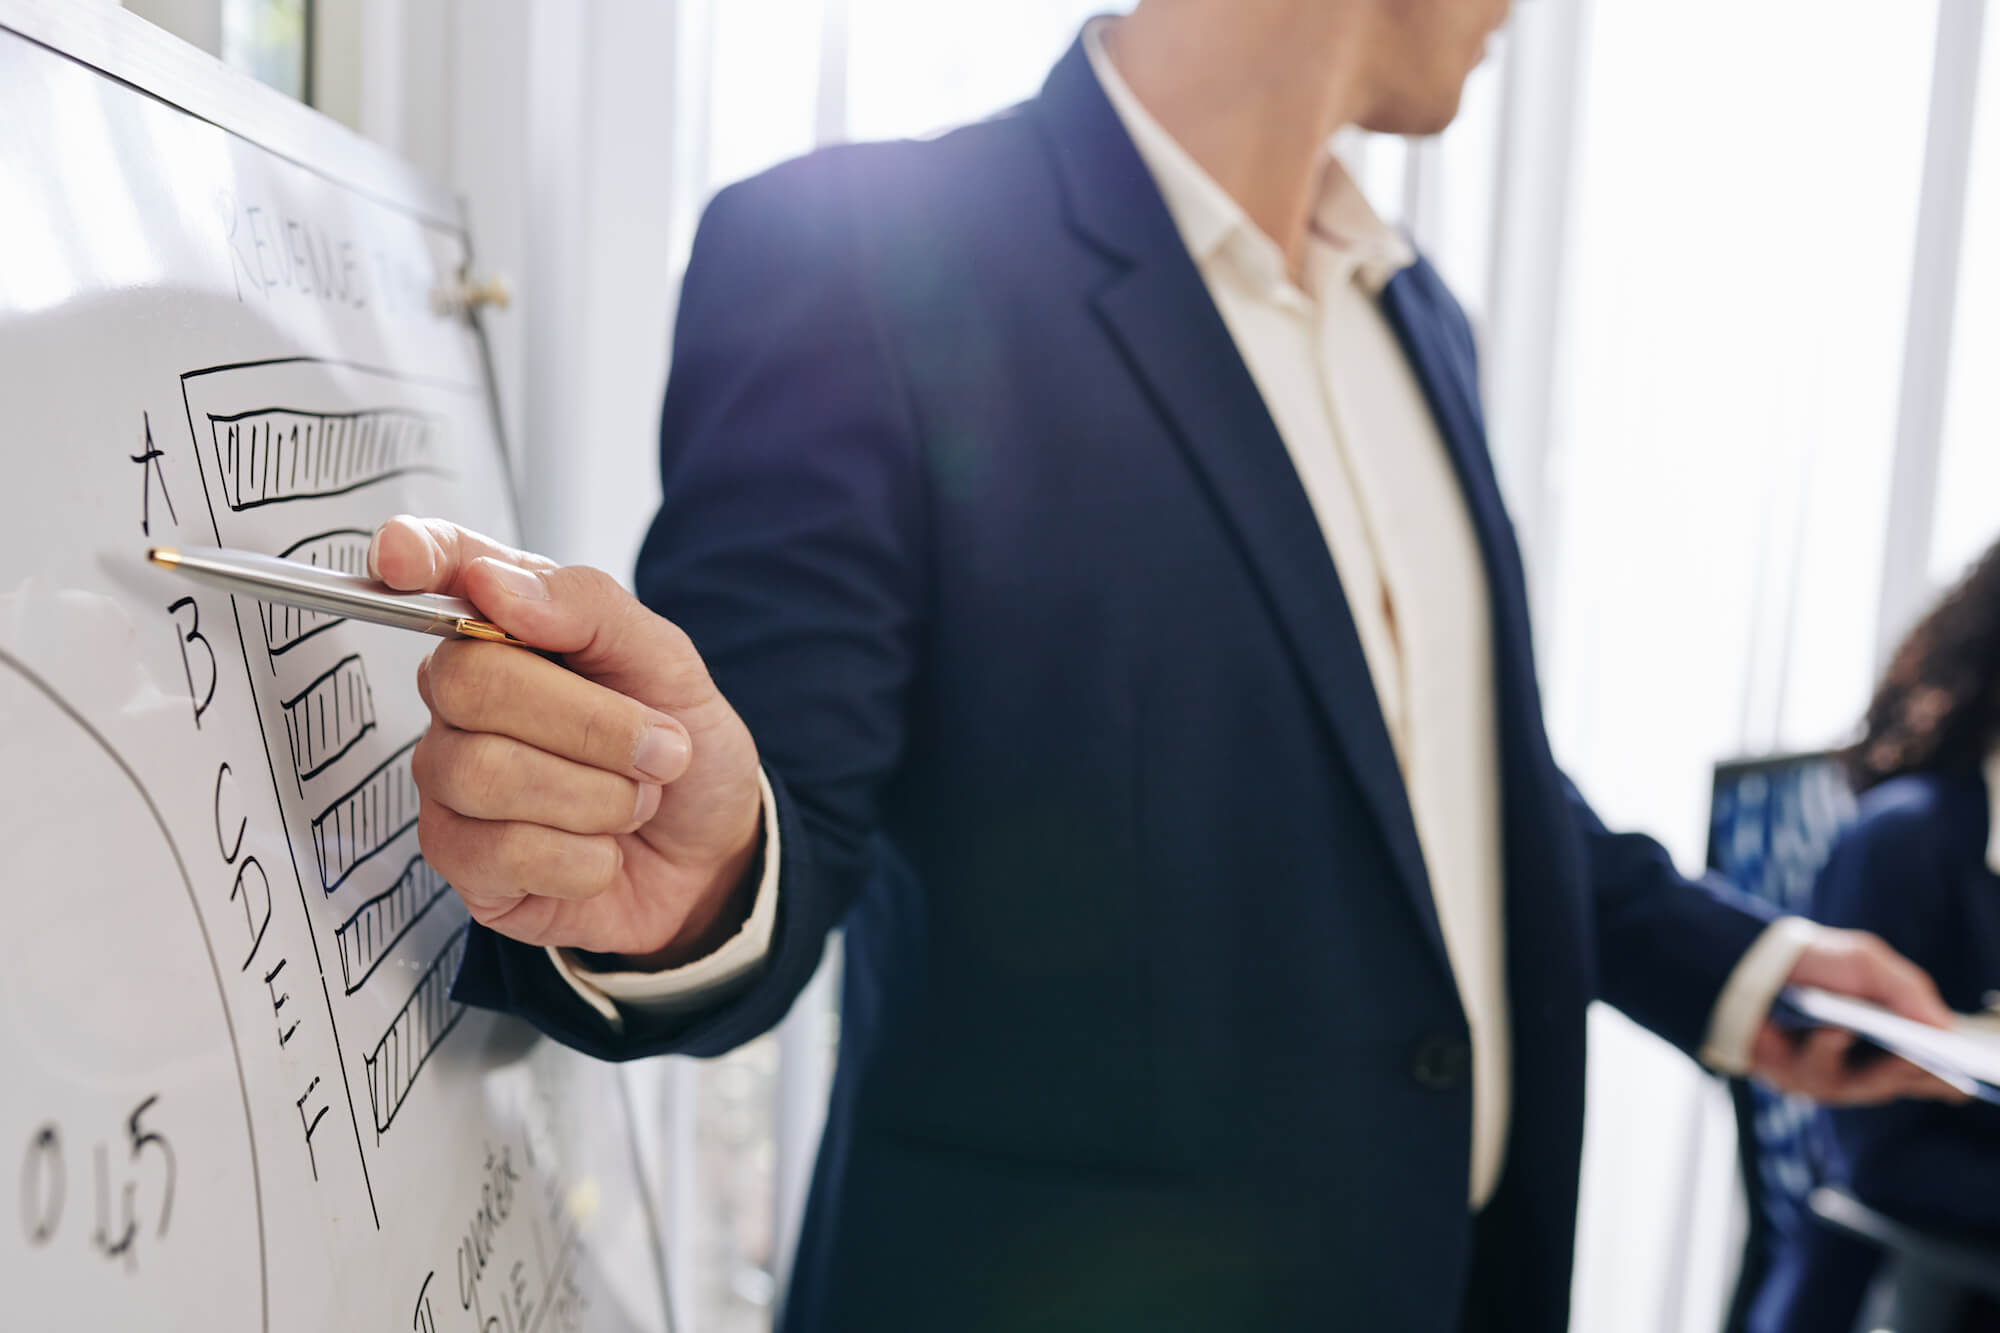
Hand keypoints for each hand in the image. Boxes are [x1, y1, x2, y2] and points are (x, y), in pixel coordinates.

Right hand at [371, 515, 764, 964]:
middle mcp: (462, 693)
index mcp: (512, 623)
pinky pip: (500, 852)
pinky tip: (601, 852)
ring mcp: (449, 775)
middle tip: (661, 750)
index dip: (416, 554)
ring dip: (599, 798)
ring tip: (633, 803)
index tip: (404, 556)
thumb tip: (491, 582)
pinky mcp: (457, 856)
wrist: (710, 852)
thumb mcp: (669, 664)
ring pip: (485, 773)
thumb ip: (589, 607)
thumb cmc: (681, 746)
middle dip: (590, 724)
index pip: (443, 568)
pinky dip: (584, 858)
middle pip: (469, 682)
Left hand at [1748, 927, 1970, 1104]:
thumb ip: (1906, 989)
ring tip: (1896, 1050)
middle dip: (1917, 1074)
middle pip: (1898, 1084)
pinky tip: (1835, 1030)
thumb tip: (1946, 1026)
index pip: (1923, 1073)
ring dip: (1879, 1069)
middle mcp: (1858, 1067)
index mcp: (1886, 1044)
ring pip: (1863, 1087)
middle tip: (1935, 1064)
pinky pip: (1817, 1073)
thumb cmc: (1816, 963)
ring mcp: (1826, 1076)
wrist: (1752, 960)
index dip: (1943, 1080)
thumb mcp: (1867, 963)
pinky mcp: (1791, 1077)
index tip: (1966, 1082)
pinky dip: (1828, 1050)